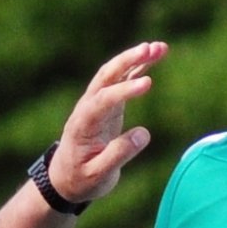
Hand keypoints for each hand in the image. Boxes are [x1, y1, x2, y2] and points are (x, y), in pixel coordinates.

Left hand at [47, 40, 167, 206]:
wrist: (66, 178)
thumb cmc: (81, 179)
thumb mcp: (97, 176)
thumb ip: (118, 155)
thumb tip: (144, 134)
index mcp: (82, 124)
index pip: (104, 100)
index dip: (125, 90)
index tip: (149, 84)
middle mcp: (88, 107)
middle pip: (106, 76)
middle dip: (128, 60)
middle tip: (149, 48)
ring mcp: (98, 103)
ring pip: (115, 73)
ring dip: (135, 58)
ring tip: (160, 47)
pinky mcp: (108, 104)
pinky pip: (122, 81)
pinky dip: (138, 68)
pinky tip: (154, 56)